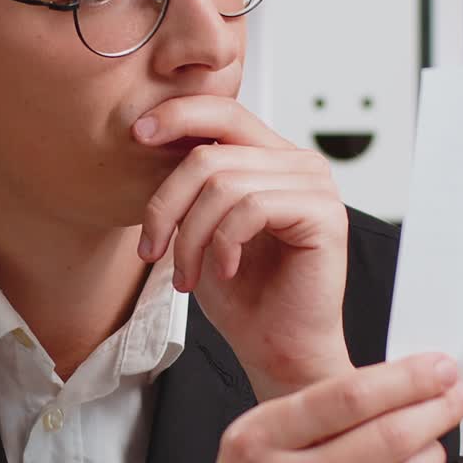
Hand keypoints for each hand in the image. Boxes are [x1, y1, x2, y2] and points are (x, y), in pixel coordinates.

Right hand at [105, 354, 462, 462]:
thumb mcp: (251, 446)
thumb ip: (311, 417)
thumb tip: (393, 386)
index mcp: (258, 439)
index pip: (347, 396)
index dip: (405, 379)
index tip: (437, 369)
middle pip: (386, 435)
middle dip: (436, 410)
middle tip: (455, 397)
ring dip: (431, 453)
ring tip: (431, 444)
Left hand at [133, 94, 349, 394]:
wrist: (278, 350)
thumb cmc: (243, 296)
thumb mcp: (200, 228)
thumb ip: (190, 183)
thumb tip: (149, 134)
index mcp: (272, 158)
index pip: (223, 111)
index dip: (177, 115)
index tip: (138, 135)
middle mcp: (299, 163)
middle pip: (210, 152)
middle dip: (167, 204)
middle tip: (151, 252)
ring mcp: (316, 185)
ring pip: (224, 183)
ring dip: (191, 237)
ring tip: (188, 276)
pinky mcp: (324, 214)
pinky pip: (251, 208)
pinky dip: (224, 243)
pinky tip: (224, 271)